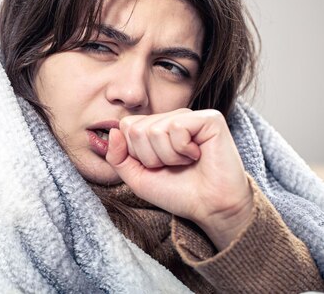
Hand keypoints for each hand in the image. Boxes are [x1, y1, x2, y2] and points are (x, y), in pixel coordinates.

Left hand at [106, 108, 253, 250]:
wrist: (210, 208)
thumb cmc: (177, 192)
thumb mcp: (137, 177)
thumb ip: (117, 156)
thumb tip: (113, 130)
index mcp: (156, 126)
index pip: (126, 127)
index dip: (136, 154)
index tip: (157, 167)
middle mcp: (172, 117)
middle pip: (137, 129)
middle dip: (151, 158)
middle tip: (174, 166)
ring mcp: (190, 116)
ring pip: (154, 130)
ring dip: (168, 157)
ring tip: (186, 163)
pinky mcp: (209, 118)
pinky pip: (176, 128)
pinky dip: (183, 150)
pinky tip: (197, 155)